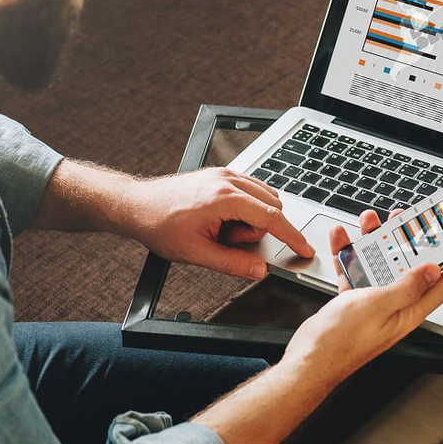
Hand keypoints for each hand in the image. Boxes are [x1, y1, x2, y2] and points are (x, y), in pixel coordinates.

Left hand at [124, 167, 312, 278]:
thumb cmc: (160, 225)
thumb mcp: (196, 253)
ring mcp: (226, 174)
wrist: (137, 206)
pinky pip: (252, 190)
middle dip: (257, 230)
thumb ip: (232, 263)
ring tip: (221, 229)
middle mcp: (228, 180)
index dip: (292, 236)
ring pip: (264, 197)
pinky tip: (223, 219)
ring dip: (251, 218)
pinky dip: (247, 207)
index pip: (271, 217)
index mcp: (224, 198)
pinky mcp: (222, 174)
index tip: (305, 249)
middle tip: (227, 240)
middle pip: (271, 207)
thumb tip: (259, 270)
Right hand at [282, 209, 442, 387]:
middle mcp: (396, 305)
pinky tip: (342, 239)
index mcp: (410, 310)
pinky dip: (350, 253)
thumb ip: (407, 286)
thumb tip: (433, 271)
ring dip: (377, 241)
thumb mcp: (379, 306)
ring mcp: (375, 301)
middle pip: (412, 266)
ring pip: (382, 263)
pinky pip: (357, 269)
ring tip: (370, 222)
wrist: (308, 360)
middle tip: (406, 220)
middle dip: (412, 240)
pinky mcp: (355, 299)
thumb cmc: (342, 342)